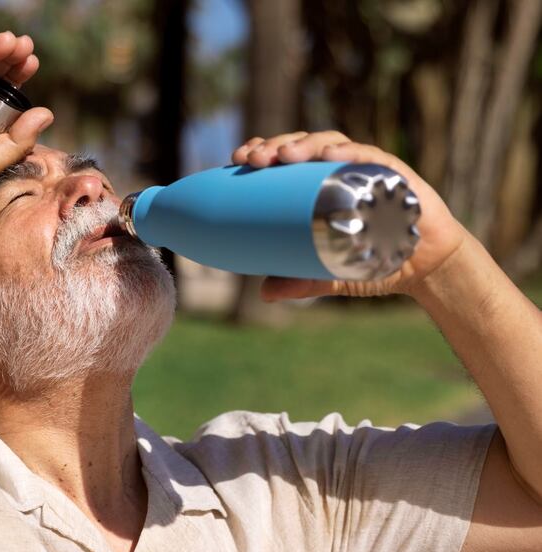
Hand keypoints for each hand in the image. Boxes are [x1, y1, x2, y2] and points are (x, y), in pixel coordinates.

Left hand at [230, 131, 470, 300]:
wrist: (427, 267)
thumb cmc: (377, 261)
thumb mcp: (331, 274)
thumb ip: (301, 282)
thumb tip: (264, 293)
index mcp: (320, 185)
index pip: (286, 159)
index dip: (262, 151)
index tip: (237, 159)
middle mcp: (341, 170)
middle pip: (302, 145)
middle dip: (274, 146)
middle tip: (252, 159)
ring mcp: (368, 168)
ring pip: (331, 143)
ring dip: (305, 144)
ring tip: (284, 155)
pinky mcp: (395, 173)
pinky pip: (370, 156)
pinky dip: (349, 153)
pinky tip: (329, 155)